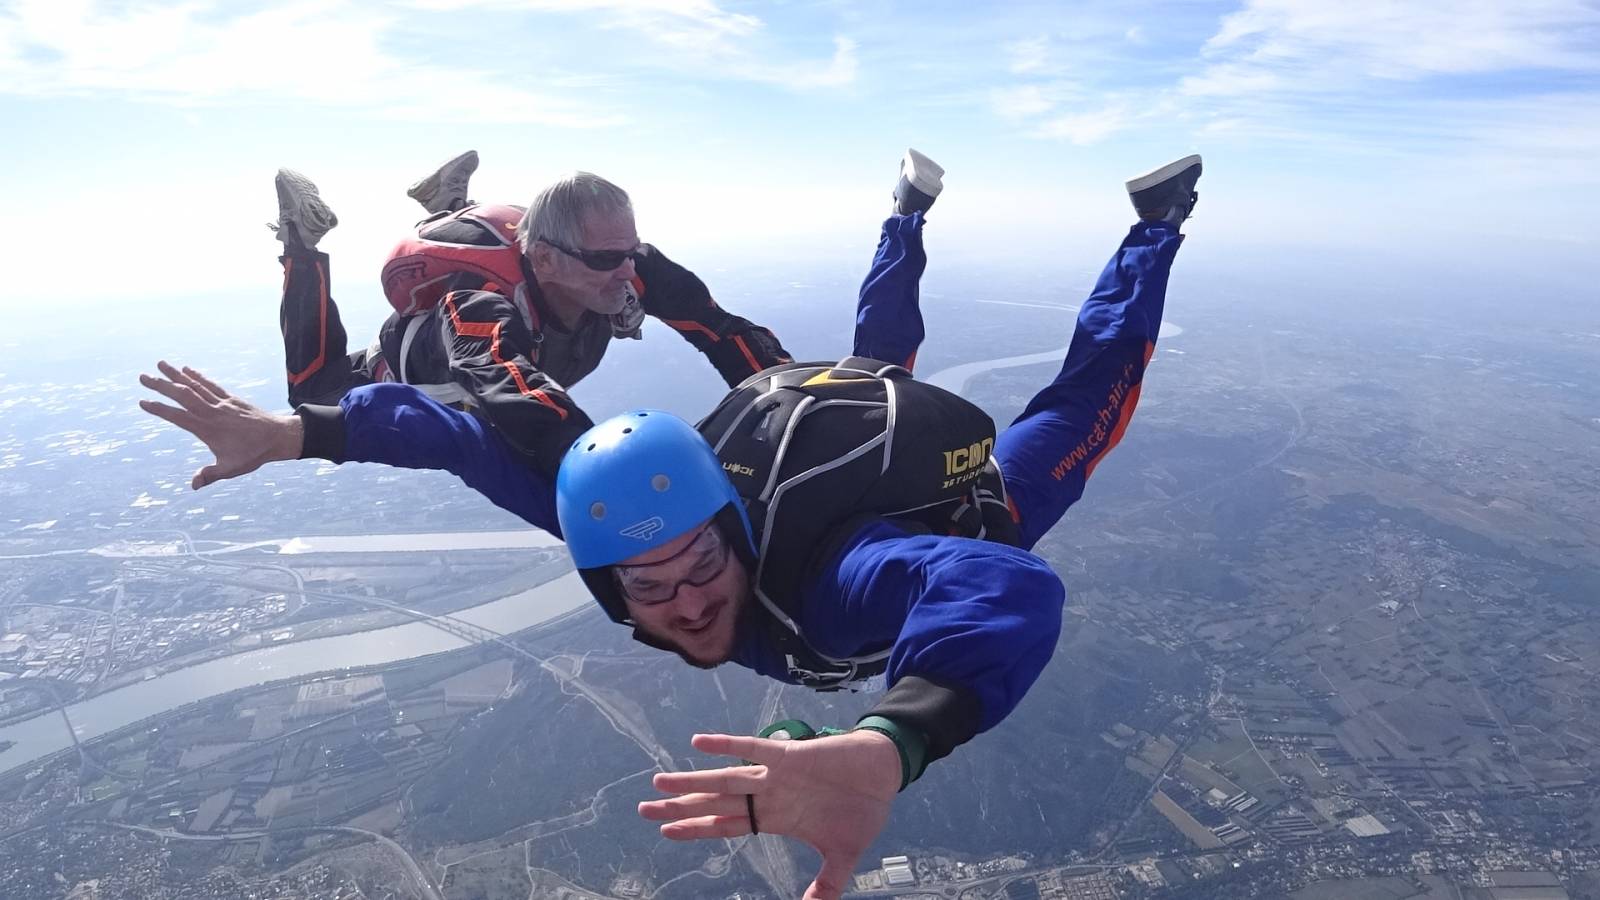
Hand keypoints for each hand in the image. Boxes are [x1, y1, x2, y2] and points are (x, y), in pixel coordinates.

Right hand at [138, 361, 304, 489]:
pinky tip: (186, 369)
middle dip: (162, 385)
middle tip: (141, 377)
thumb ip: (211, 475)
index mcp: (208, 429)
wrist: (279, 436)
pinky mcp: (232, 398)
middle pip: (183, 395)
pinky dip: (198, 376)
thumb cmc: (254, 454)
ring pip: (196, 385)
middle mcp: (213, 412)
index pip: (178, 417)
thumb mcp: (232, 468)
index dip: (160, 409)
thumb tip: (193, 486)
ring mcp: (222, 403)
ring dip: (176, 374)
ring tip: (160, 364)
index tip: (142, 402)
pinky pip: (211, 384)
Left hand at [640, 730, 899, 899]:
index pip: (726, 825)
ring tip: (659, 783)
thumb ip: (826, 885)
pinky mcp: (790, 756)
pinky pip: (753, 749)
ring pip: (725, 780)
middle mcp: (768, 796)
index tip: (665, 831)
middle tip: (643, 810)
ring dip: (692, 781)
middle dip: (681, 807)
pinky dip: (727, 746)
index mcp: (776, 818)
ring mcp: (776, 776)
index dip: (696, 828)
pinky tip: (699, 743)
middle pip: (715, 803)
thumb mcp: (843, 857)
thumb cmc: (863, 810)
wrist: (885, 774)